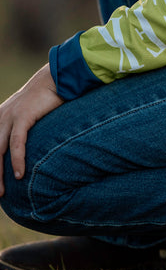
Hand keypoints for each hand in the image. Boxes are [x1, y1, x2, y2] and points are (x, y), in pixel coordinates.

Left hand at [0, 64, 63, 195]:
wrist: (56, 77)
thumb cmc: (47, 98)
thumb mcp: (29, 115)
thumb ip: (22, 130)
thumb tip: (25, 149)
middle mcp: (0, 117)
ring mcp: (9, 116)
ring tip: (1, 192)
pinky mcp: (23, 116)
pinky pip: (16, 143)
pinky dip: (17, 160)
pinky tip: (19, 174)